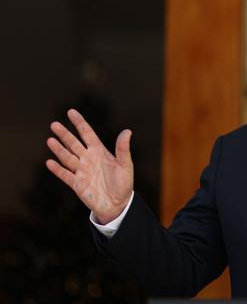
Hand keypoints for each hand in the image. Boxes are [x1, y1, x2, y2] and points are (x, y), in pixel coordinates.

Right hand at [46, 109, 133, 223]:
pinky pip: (66, 175)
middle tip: (54, 124)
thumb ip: (123, 149)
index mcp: (100, 152)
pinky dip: (58, 170)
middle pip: (74, 144)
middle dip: (65, 135)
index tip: (71, 112)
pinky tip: (50, 162)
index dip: (80, 123)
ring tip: (50, 140)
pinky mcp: (77, 184)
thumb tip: (127, 131)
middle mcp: (88, 159)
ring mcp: (81, 171)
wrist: (118, 204)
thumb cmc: (123, 183)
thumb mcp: (125, 165)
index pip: (88, 134)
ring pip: (68, 158)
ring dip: (59, 150)